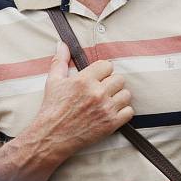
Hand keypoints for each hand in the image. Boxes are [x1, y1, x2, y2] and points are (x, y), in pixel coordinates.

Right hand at [32, 42, 133, 156]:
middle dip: (111, 84)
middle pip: (119, 79)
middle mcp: (97, 93)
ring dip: (118, 97)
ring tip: (108, 101)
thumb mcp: (53, 81)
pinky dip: (123, 112)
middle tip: (102, 91)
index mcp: (84, 80)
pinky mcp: (111, 124)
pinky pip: (129, 111)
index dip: (103, 71)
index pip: (108, 65)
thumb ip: (60, 60)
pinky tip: (112, 112)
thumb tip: (63, 44)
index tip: (97, 78)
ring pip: (126, 94)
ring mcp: (105, 109)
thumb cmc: (51, 108)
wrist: (50, 137)